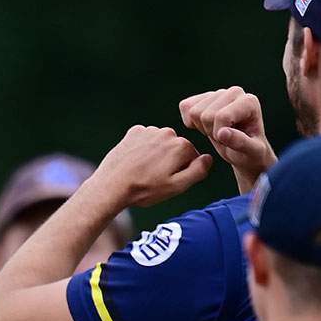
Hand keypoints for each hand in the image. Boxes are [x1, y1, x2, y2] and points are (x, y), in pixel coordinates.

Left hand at [92, 125, 212, 209]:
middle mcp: (167, 133)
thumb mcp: (177, 186)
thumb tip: (208, 158)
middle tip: (155, 178)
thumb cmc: (144, 189)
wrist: (112, 185)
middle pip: (177, 150)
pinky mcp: (134, 133)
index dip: (182, 173)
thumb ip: (198, 171)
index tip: (168, 181)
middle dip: (170, 163)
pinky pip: (146, 140)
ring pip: (161, 145)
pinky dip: (143, 150)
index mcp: (181, 146)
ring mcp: (149, 131)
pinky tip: (135, 163)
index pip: (192, 159)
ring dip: (156, 156)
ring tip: (144, 172)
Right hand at [179, 87, 275, 192]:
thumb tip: (222, 132)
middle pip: (206, 114)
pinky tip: (204, 126)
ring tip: (216, 133)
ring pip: (193, 111)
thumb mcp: (251, 153)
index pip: (221, 116)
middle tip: (223, 138)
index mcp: (249, 102)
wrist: (244, 152)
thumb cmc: (250, 152)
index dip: (220, 135)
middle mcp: (235, 92)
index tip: (230, 141)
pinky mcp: (203, 96)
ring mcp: (218, 93)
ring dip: (201, 128)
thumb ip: (240, 143)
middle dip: (210, 132)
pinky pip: (185, 106)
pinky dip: (189, 122)